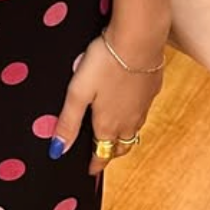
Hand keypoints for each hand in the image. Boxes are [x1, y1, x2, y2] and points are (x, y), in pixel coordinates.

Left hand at [50, 33, 163, 176]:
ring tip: (114, 133)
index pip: (102, 154)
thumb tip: (57, 150)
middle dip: (111, 152)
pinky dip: (135, 113)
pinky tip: (129, 103)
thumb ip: (68, 121)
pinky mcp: (152, 89)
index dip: (95, 164)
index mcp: (108, 124)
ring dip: (124, 135)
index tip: (90, 171)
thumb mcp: (78, 91)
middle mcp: (129, 120)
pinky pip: (143, 109)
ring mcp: (144, 106)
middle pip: (121, 146)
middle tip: (101, 153)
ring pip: (134, 129)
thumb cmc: (105, 62)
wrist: (139, 39)